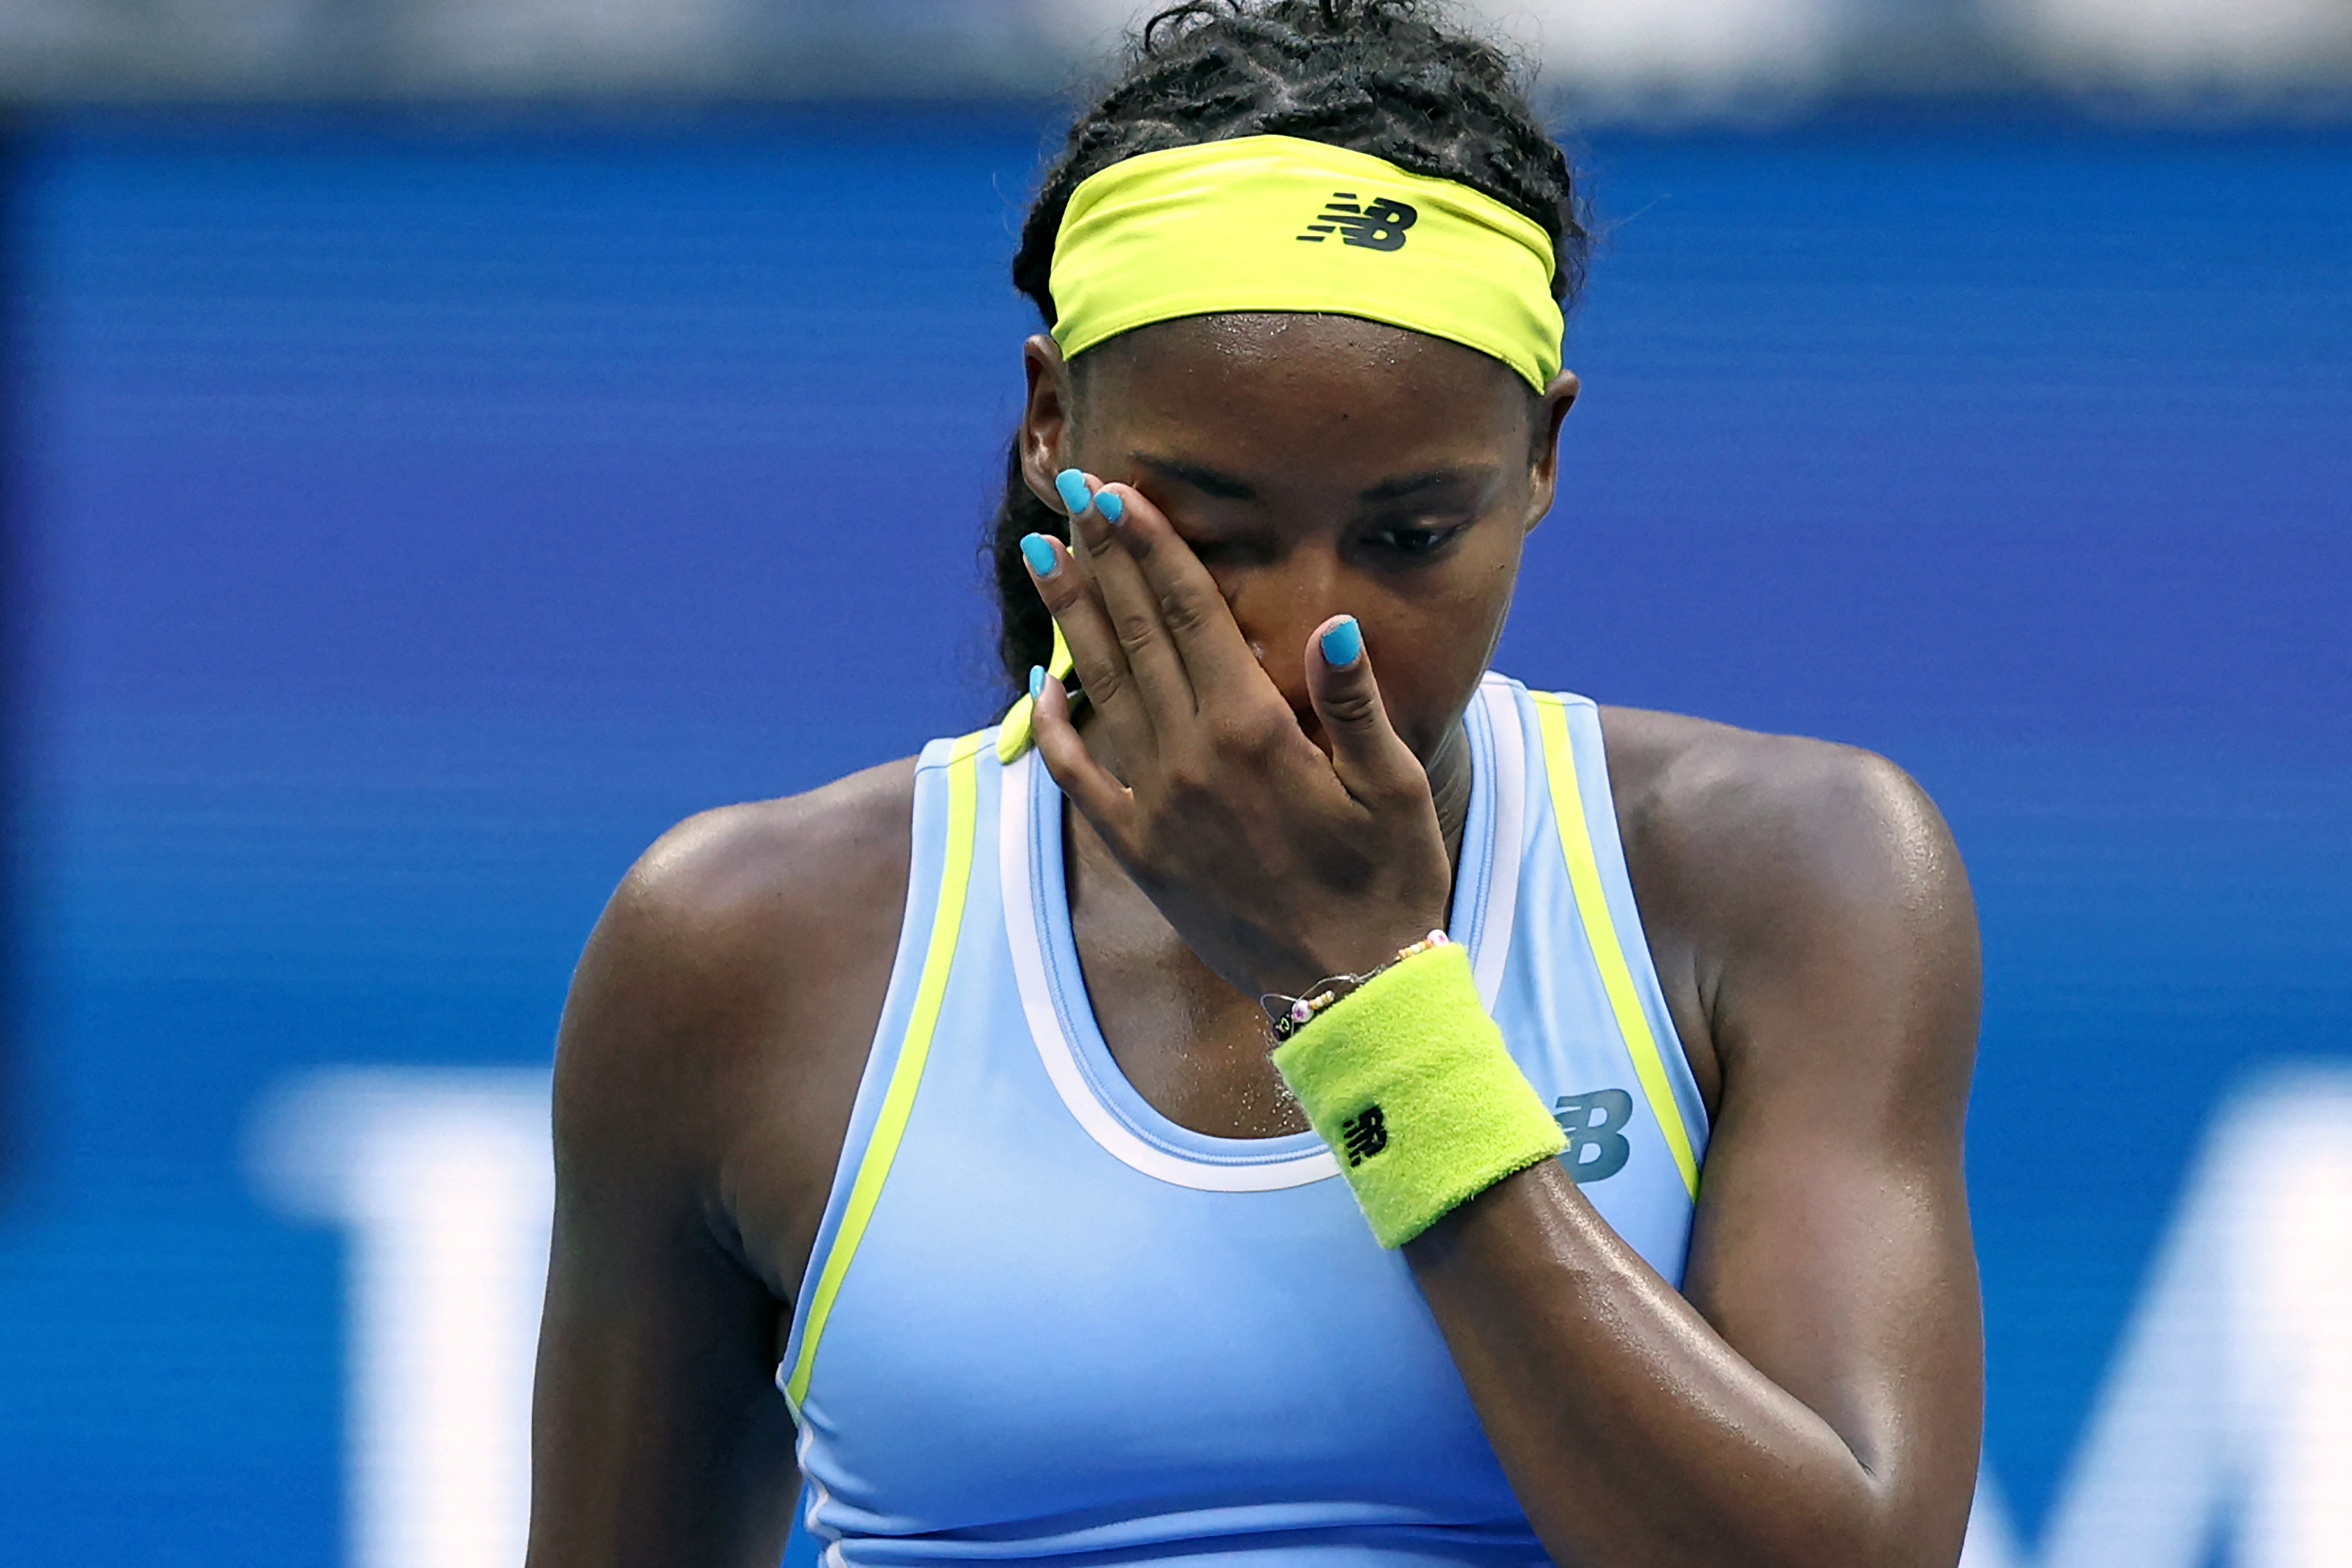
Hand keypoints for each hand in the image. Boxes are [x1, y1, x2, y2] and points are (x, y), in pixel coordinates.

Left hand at [1021, 470, 1452, 1005]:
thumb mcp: (1394, 790)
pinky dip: (1051, 727)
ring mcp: (1156, 807)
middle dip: (1104, 559)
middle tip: (1073, 493)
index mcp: (1253, 734)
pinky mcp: (1140, 851)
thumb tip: (1333, 626)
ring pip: (1101, 690)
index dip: (1153, 547)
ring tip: (1043, 556)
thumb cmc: (1389, 886)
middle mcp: (1191, 762)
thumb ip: (1353, 705)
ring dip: (1072, 619)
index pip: (1192, 616)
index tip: (1120, 493)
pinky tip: (1037, 683)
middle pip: (1138, 635)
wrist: (1350, 995)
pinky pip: (1078, 778)